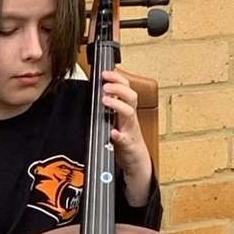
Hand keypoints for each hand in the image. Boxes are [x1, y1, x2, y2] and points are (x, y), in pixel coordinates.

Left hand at [101, 70, 152, 203]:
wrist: (135, 160)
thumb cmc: (125, 140)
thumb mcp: (117, 120)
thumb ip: (111, 108)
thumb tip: (99, 93)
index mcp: (126, 111)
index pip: (125, 89)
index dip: (117, 79)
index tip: (105, 73)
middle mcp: (129, 118)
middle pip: (130, 96)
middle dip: (119, 88)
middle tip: (106, 85)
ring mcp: (130, 130)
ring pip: (129, 113)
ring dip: (118, 105)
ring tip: (106, 100)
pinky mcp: (128, 145)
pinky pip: (124, 139)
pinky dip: (119, 135)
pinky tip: (112, 132)